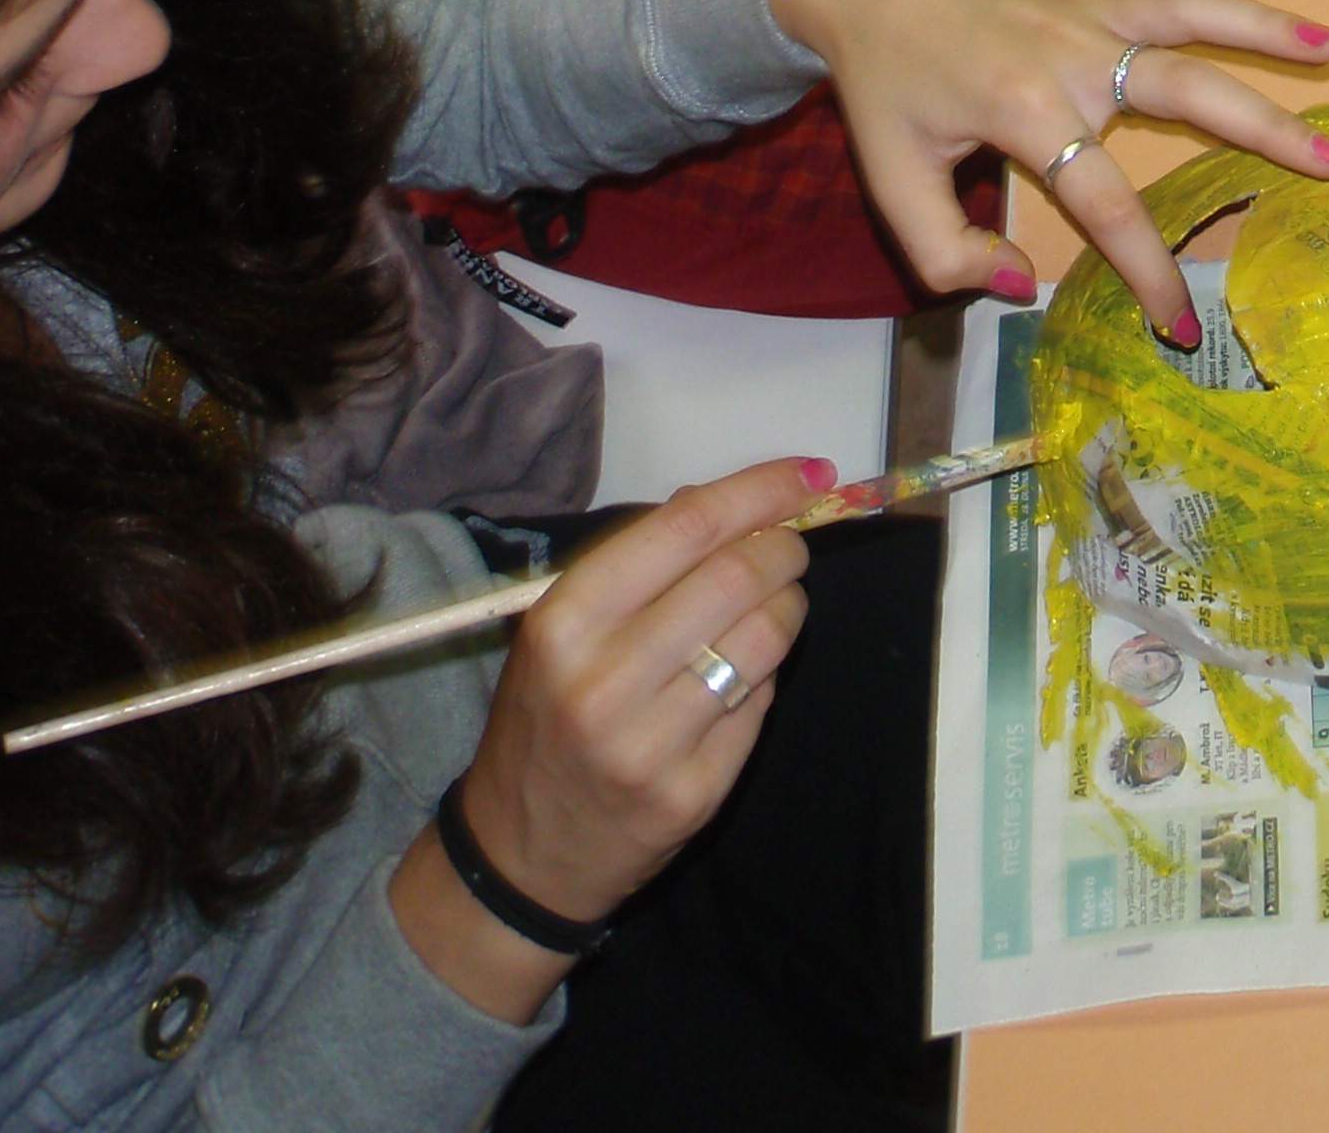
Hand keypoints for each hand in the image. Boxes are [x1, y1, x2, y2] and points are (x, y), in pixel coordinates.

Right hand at [457, 462, 816, 930]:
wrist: (521, 856)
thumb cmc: (545, 717)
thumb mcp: (560, 629)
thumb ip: (634, 562)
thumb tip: (720, 500)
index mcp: (564, 622)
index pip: (685, 529)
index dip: (759, 490)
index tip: (807, 472)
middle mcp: (604, 682)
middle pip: (737, 577)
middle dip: (784, 548)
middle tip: (790, 546)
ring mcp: (651, 746)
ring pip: (765, 638)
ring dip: (787, 605)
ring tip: (772, 604)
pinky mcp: (693, 796)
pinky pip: (762, 704)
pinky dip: (767, 673)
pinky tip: (743, 673)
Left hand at [767, 0, 1328, 337]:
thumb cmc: (884, 74)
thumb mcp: (892, 176)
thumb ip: (944, 249)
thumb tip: (1021, 289)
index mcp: (1028, 109)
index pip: (1107, 204)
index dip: (1147, 268)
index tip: (1182, 324)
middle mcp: (1077, 50)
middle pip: (1190, 92)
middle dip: (1266, 133)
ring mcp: (1095, 1)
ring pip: (1199, 12)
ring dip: (1270, 27)